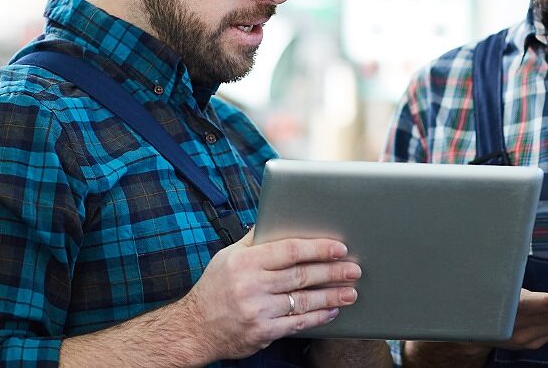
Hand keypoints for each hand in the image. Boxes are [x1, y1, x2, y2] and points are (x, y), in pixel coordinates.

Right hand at [181, 229, 361, 360]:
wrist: (194, 328)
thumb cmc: (214, 289)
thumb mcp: (228, 257)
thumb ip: (254, 240)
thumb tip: (274, 216)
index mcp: (245, 261)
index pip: (290, 250)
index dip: (318, 248)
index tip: (339, 247)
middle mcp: (251, 285)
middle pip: (301, 275)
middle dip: (332, 271)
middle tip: (353, 269)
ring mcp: (257, 310)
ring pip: (303, 300)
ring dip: (331, 295)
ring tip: (350, 291)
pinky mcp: (262, 332)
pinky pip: (297, 323)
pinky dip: (317, 317)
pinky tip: (331, 312)